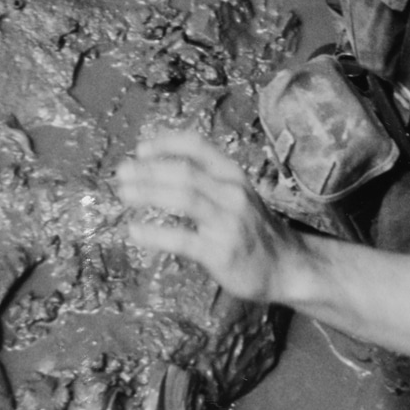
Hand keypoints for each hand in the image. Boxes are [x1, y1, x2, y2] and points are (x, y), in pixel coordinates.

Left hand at [117, 131, 409, 358]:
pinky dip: (154, 233)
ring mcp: (228, 222)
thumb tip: (160, 171)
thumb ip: (207, 184)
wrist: (287, 266)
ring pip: (183, 197)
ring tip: (124, 193)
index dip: (167, 143)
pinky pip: (182, 238)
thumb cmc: (254, 230)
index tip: (141, 147)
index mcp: (234, 175)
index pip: (199, 147)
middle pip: (185, 172)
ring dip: (149, 192)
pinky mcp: (220, 251)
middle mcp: (232, 192)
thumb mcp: (237, 196)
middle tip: (122, 172)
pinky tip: (134, 231)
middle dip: (149, 169)